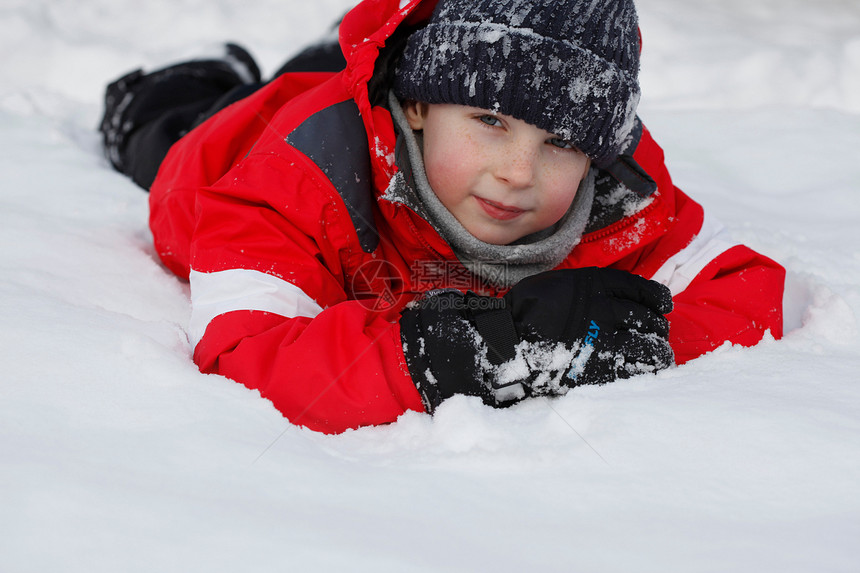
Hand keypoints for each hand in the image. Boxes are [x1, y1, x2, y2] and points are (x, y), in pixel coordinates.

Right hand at [502, 267, 673, 389]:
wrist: (505, 342)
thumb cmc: (524, 310)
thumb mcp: (556, 282)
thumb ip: (585, 286)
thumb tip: (613, 293)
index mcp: (594, 285)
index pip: (640, 288)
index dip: (657, 298)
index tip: (663, 305)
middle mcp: (604, 309)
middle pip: (647, 318)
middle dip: (657, 327)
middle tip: (659, 333)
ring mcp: (603, 340)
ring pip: (648, 345)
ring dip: (659, 351)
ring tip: (661, 356)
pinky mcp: (598, 368)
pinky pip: (633, 369)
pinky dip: (645, 371)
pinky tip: (649, 371)